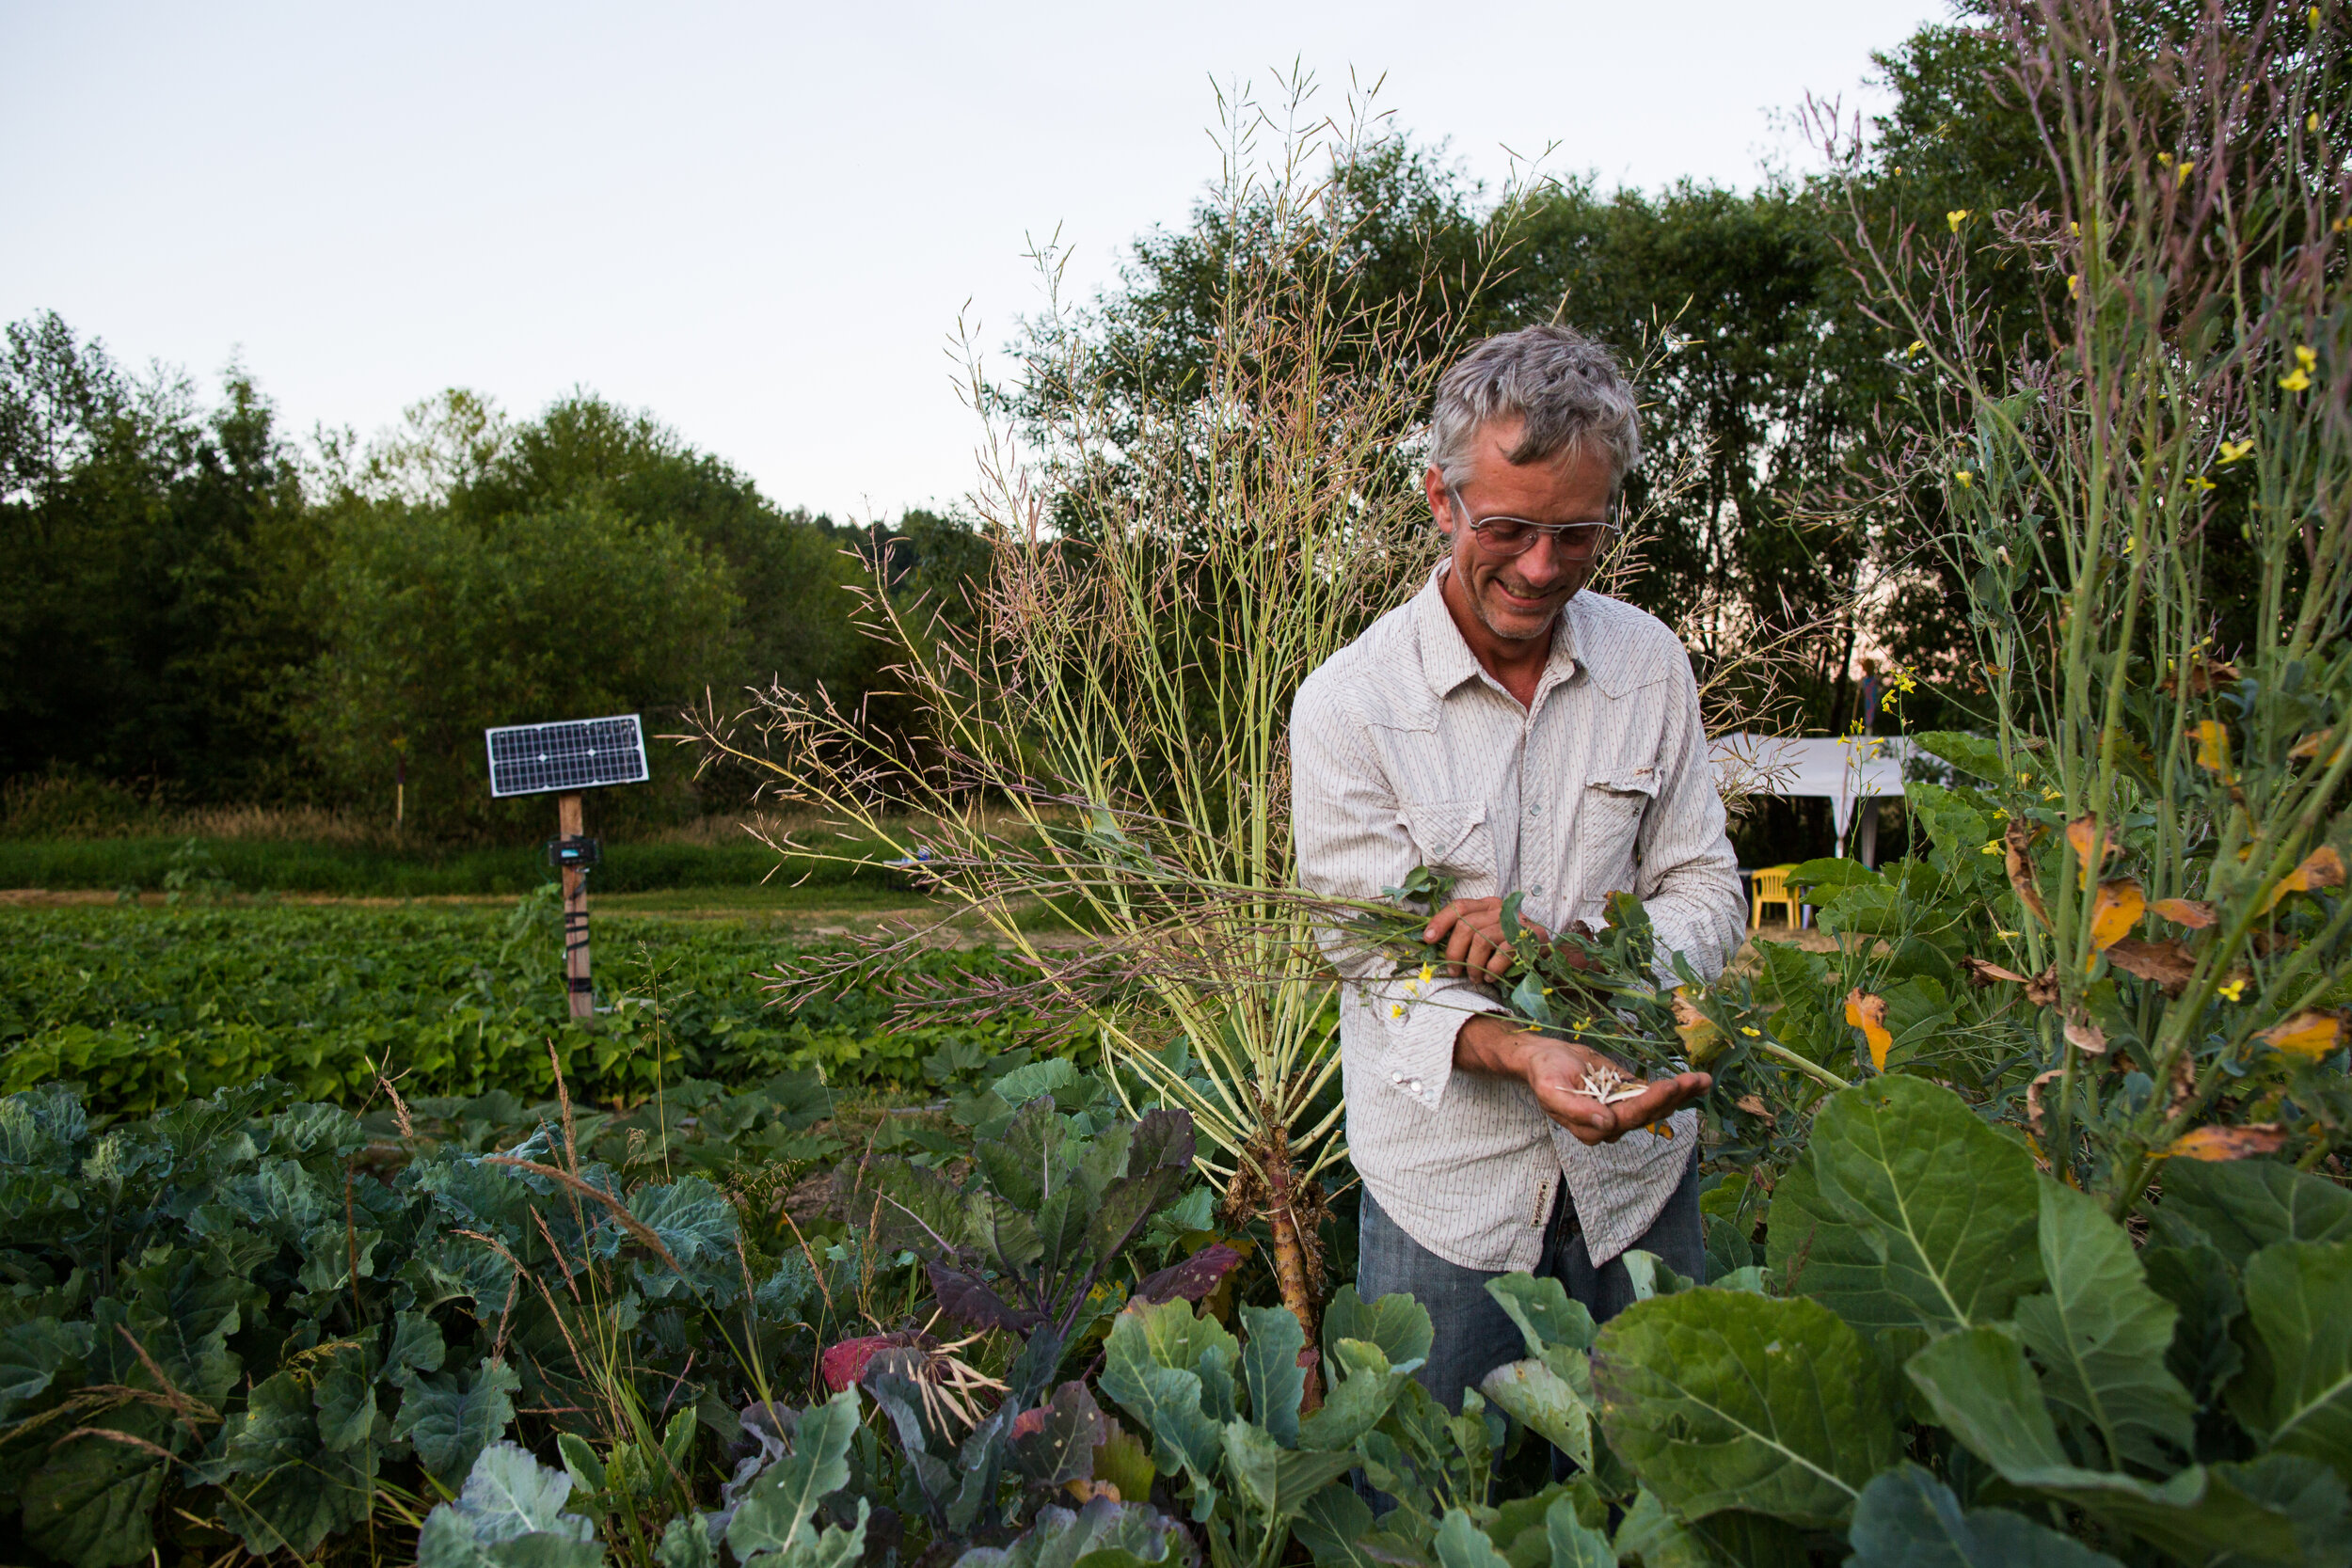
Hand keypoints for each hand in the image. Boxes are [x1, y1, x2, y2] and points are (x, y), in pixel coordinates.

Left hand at [1424, 896, 1544, 980]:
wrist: (1546, 956)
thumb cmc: (1510, 948)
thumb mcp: (1488, 935)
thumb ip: (1467, 934)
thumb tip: (1434, 944)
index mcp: (1488, 905)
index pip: (1459, 907)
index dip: (1440, 922)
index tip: (1428, 940)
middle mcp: (1501, 910)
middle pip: (1466, 926)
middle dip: (1454, 952)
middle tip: (1454, 971)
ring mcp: (1516, 923)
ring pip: (1481, 940)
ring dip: (1473, 965)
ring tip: (1475, 978)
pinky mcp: (1530, 938)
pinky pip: (1501, 954)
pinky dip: (1492, 970)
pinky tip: (1491, 977)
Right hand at [1455, 1015, 1709, 1144]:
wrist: (1545, 1059)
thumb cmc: (1545, 1074)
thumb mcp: (1552, 1091)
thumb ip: (1578, 1112)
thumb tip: (1608, 1124)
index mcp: (1593, 1128)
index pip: (1627, 1118)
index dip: (1649, 1103)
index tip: (1669, 1086)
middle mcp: (1612, 1124)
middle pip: (1648, 1113)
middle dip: (1673, 1097)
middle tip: (1694, 1080)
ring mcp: (1623, 1110)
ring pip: (1657, 1105)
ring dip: (1683, 1094)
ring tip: (1704, 1081)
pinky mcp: (1630, 1095)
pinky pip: (1656, 1094)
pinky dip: (1679, 1089)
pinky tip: (1698, 1083)